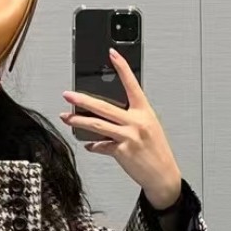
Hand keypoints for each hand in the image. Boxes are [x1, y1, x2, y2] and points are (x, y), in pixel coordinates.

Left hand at [60, 49, 182, 207]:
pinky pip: (101, 145)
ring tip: (66, 117)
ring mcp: (129, 137)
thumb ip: (131, 119)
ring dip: (79, 120)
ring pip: (97, 125)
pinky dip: (93, 145)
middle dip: (82, 99)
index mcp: (145, 112)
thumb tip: (108, 115)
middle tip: (68, 94)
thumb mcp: (149, 128)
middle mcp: (136, 122)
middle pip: (104, 107)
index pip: (132, 85)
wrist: (164, 176)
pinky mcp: (122, 151)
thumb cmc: (157, 152)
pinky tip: (88, 144)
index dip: (123, 68)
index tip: (112, 54)